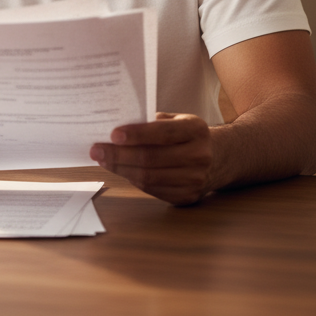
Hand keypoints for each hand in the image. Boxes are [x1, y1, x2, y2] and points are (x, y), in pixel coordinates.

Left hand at [90, 112, 212, 205]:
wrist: (218, 158)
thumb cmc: (186, 134)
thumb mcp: (176, 119)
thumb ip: (152, 121)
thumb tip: (116, 126)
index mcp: (196, 130)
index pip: (162, 132)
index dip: (136, 134)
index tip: (113, 134)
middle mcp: (199, 155)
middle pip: (151, 158)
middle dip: (119, 155)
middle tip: (97, 150)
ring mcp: (195, 179)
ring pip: (149, 177)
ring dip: (121, 169)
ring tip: (103, 160)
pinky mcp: (187, 196)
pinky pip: (153, 190)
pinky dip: (132, 179)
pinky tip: (119, 170)